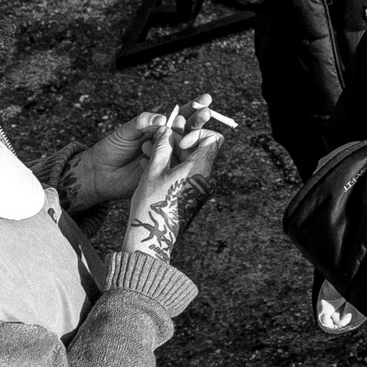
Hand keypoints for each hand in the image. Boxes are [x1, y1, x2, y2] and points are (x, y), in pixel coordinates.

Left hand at [65, 91, 213, 207]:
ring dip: (191, 139)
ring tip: (184, 133)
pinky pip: (174, 166)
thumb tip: (162, 119)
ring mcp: (168, 158)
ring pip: (186, 148)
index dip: (194, 108)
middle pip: (189, 130)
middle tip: (205, 113)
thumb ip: (142, 122)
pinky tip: (172, 153)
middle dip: (199, 120)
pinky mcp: (164, 174)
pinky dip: (175, 158)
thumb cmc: (111, 148)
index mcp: (160, 128)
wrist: (99, 174)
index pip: (181, 116)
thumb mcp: (125, 131)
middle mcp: (167, 142)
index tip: (206, 99)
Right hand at [123, 115, 222, 262]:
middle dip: (181, 141)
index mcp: (200, 168)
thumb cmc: (152, 204)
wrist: (153, 237)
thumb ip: (162, 146)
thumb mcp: (153, 170)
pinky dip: (174, 165)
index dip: (197, 133)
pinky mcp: (191, 194)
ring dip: (175, 153)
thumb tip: (166, 129)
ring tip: (154, 154)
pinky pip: (187, 172)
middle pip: (202, 148)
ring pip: (192, 160)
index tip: (179, 142)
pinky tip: (155, 167)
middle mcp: (204, 177)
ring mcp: (198, 187)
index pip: (213, 139)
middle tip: (162, 143)